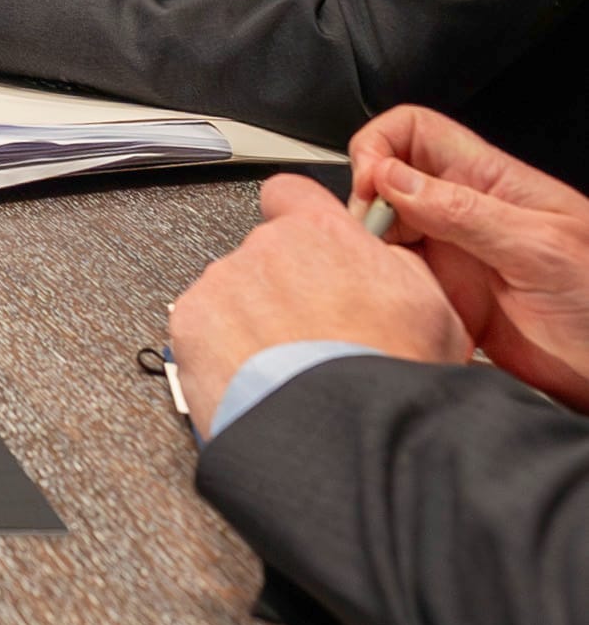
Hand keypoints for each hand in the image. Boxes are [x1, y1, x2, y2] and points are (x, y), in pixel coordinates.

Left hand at [172, 173, 471, 435]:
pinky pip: (202, 328)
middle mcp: (266, 248)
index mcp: (322, 233)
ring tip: (289, 370)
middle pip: (264, 255)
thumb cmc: (391, 376)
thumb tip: (380, 255)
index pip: (291, 192)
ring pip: (233, 294)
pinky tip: (257, 379)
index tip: (308, 248)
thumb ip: (396, 264)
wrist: (345, 432)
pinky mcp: (190, 323)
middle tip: (313, 336)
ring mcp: (223, 284)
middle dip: (283, 288)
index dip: (299, 220)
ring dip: (252, 322)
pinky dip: (221, 351)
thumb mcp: (434, 307)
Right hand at [352, 105, 588, 409]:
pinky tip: (393, 298)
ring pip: (385, 228)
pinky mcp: (445, 296)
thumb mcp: (543, 249)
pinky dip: (380, 283)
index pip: (415, 130)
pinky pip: (394, 277)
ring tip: (379, 271)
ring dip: (369, 245)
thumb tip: (391, 177)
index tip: (371, 185)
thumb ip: (466, 212)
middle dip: (365, 201)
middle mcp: (465, 213)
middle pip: (387, 179)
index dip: (381, 145)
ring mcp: (453, 255)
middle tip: (371, 238)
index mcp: (492, 182)